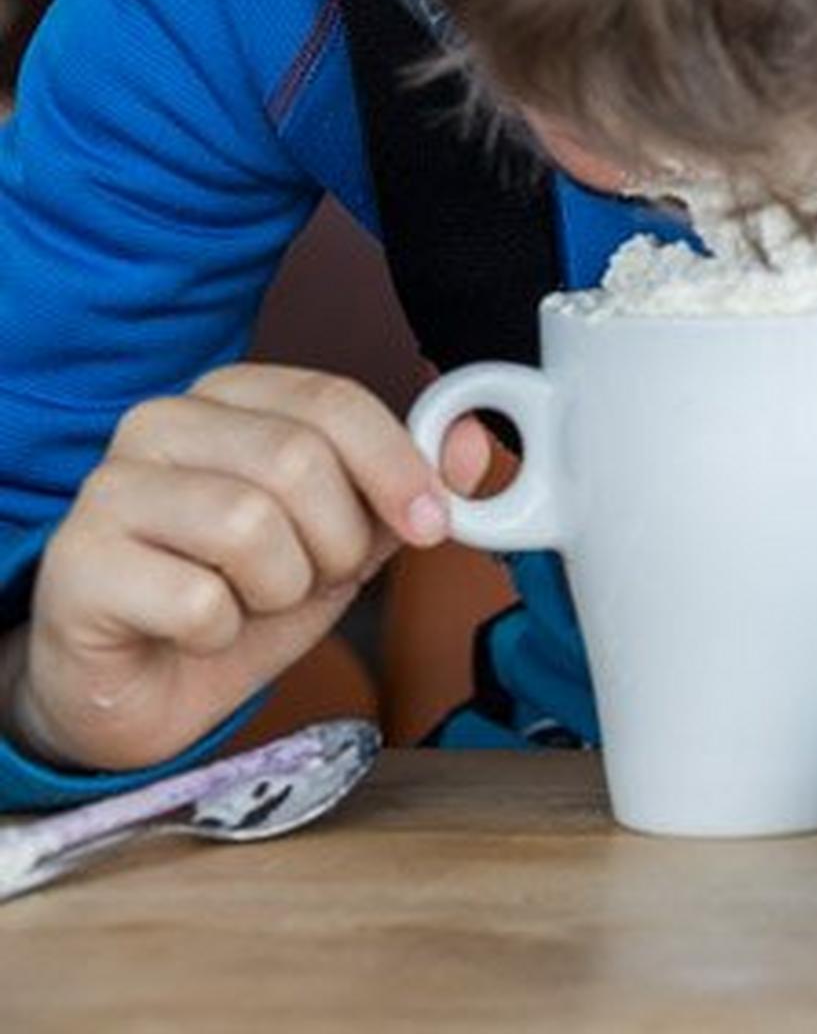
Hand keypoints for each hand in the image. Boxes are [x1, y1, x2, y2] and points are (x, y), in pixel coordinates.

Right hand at [2, 364, 465, 774]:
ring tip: (247, 601)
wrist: (144, 686)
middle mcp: (160, 424)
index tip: (431, 523)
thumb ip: (405, 490)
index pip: (332, 401)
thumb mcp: (344, 540)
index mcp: (230, 398)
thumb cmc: (240, 598)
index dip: (396, 465)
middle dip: (334, 541)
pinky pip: (196, 600)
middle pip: (296, 461)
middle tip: (311, 577)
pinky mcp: (77, 565)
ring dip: (277, 588)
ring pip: (247, 525)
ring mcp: (107, 490)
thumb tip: (470, 442)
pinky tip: (194, 631)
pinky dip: (220, 632)